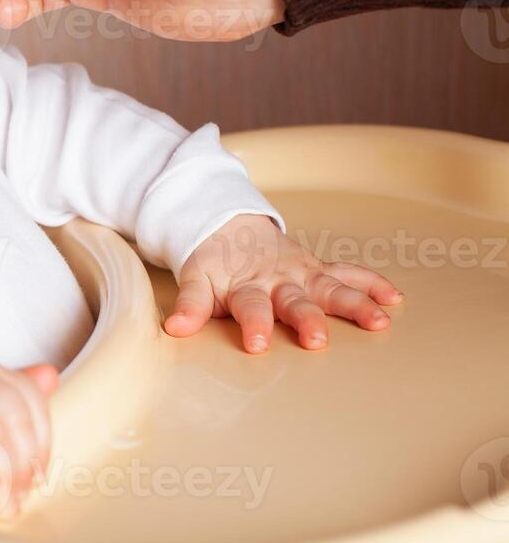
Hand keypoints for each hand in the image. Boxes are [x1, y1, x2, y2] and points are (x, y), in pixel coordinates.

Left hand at [164, 213, 403, 351]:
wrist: (225, 224)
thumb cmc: (212, 263)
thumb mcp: (195, 280)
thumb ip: (190, 305)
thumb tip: (174, 329)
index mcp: (244, 286)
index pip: (248, 307)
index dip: (252, 324)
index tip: (256, 344)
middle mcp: (277, 280)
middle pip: (294, 302)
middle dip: (307, 320)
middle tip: (316, 340)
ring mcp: (301, 273)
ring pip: (331, 289)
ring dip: (355, 304)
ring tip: (379, 321)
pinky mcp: (318, 269)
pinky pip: (348, 274)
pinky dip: (371, 283)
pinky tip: (394, 297)